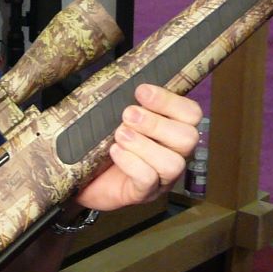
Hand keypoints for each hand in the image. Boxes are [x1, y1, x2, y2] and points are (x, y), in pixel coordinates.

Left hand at [74, 85, 200, 210]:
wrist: (80, 178)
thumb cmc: (103, 143)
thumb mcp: (118, 118)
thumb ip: (130, 102)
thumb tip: (126, 77)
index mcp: (172, 131)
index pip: (192, 114)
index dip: (170, 101)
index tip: (141, 91)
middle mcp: (174, 155)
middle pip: (188, 138)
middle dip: (156, 123)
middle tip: (128, 115)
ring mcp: (161, 178)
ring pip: (172, 163)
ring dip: (144, 144)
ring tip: (120, 134)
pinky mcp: (143, 194)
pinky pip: (148, 180)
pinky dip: (131, 162)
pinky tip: (114, 151)